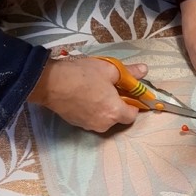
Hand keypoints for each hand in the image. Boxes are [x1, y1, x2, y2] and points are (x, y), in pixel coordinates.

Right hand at [28, 57, 147, 131]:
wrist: (50, 83)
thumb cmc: (83, 74)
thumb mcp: (109, 69)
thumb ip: (129, 72)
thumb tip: (144, 70)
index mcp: (115, 112)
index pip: (132, 115)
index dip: (132, 103)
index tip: (127, 93)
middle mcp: (104, 124)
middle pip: (118, 117)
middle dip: (117, 105)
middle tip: (109, 88)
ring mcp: (89, 126)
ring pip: (104, 118)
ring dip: (104, 108)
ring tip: (95, 90)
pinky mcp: (77, 124)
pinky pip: (91, 118)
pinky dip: (92, 110)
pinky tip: (84, 96)